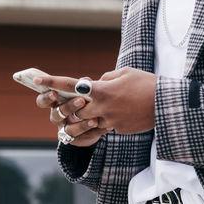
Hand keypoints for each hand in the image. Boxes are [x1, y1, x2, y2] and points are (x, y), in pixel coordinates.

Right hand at [33, 78, 107, 147]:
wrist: (90, 121)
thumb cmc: (83, 100)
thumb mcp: (81, 91)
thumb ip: (81, 85)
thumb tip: (85, 81)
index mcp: (54, 103)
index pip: (42, 100)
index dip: (46, 97)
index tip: (54, 92)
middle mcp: (57, 116)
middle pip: (57, 114)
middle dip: (69, 107)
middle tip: (82, 101)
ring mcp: (64, 129)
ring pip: (70, 129)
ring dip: (82, 124)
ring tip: (95, 120)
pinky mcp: (75, 140)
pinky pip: (85, 137)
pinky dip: (96, 132)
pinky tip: (106, 127)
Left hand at [36, 68, 156, 135]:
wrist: (167, 104)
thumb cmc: (146, 83)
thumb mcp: (124, 73)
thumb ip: (105, 78)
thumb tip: (95, 83)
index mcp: (101, 90)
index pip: (70, 85)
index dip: (51, 82)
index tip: (36, 79)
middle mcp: (102, 107)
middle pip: (74, 110)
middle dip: (68, 106)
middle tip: (64, 99)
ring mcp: (110, 121)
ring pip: (86, 124)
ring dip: (82, 118)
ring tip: (83, 111)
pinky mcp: (118, 130)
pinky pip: (102, 129)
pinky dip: (100, 124)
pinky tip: (108, 117)